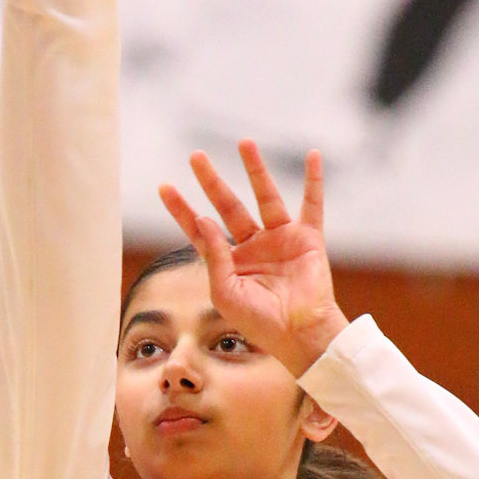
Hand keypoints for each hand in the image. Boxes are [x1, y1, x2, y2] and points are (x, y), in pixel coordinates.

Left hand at [159, 142, 347, 378]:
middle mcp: (253, 246)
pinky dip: (314, 181)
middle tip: (195, 156)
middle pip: (228, 206)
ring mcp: (280, 240)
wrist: (300, 335)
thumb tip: (204, 219)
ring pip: (265, 197)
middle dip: (211, 181)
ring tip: (244, 143)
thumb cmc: (260, 323)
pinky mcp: (307, 239)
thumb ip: (214, 257)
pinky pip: (312, 205)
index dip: (182, 210)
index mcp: (230, 262)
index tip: (164, 187)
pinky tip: (312, 156)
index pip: (201, 230)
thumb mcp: (226, 293)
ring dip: (256, 170)